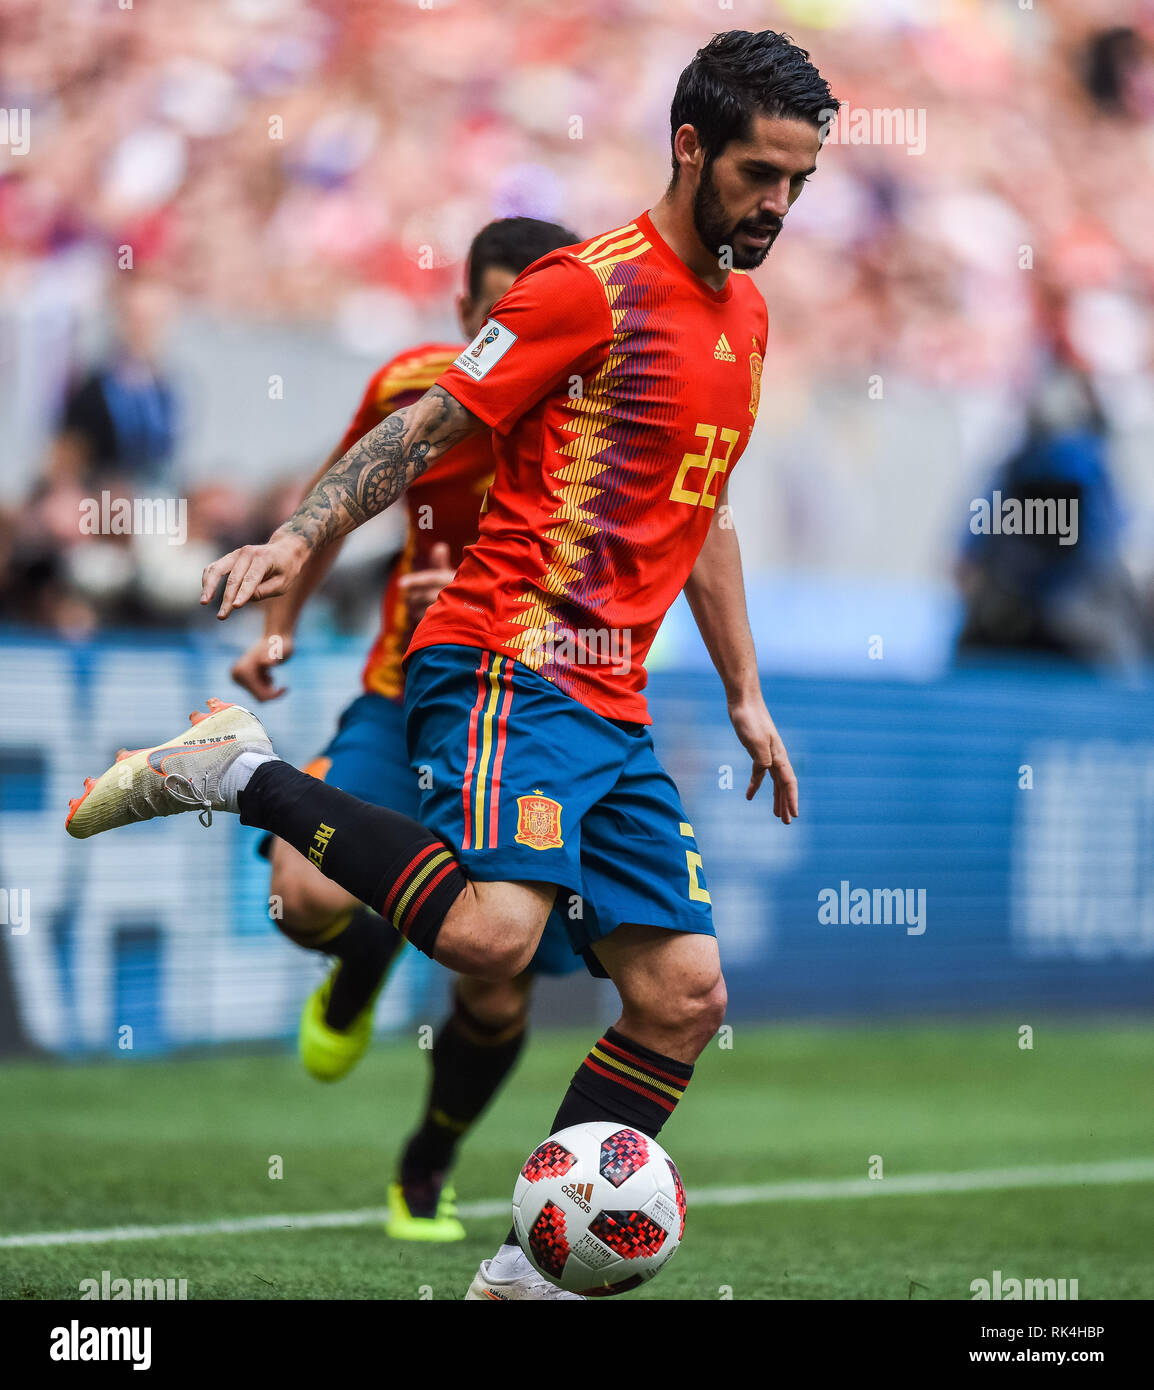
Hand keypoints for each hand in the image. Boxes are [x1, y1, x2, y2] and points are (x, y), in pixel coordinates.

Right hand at [201, 532, 309, 618]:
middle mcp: (248, 553)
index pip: (251, 579)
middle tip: (222, 616)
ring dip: (209, 586)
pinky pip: (215, 567)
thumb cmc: (286, 569)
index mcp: (264, 559)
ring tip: (204, 602)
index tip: (235, 607)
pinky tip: (207, 594)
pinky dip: (208, 579)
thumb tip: (244, 598)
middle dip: (226, 598)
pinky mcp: (230, 557)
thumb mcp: (283, 583)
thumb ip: (265, 591)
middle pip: (233, 578)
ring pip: (217, 569)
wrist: (285, 548)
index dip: (243, 594)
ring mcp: (237, 553)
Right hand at [231, 631, 293, 701]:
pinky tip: (266, 674)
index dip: (275, 695)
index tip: (286, 688)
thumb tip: (265, 663)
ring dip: (266, 687)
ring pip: (257, 695)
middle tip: (277, 678)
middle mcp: (236, 674)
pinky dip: (263, 685)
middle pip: (258, 697)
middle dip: (270, 691)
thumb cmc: (281, 645)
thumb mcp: (282, 651)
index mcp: (243, 671)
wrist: (274, 639)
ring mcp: (235, 676)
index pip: (261, 697)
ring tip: (269, 674)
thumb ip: (275, 656)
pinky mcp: (238, 677)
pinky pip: (254, 691)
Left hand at [398, 541, 454, 621]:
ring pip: (423, 609)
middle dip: (414, 597)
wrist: (474, 610)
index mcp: (451, 579)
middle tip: (410, 598)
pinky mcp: (445, 621)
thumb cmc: (457, 590)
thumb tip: (440, 547)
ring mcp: (450, 609)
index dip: (415, 580)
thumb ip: (440, 563)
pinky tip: (420, 615)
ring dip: (414, 608)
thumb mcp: (449, 575)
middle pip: (424, 595)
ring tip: (414, 606)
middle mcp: (452, 593)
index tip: (399, 583)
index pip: (431, 578)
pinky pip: (426, 620)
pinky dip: (419, 617)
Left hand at [729, 695, 798, 822]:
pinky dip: (757, 785)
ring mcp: (767, 754)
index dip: (792, 800)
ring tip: (777, 814)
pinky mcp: (757, 750)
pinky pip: (761, 773)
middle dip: (786, 804)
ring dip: (777, 798)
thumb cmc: (750, 720)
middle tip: (787, 822)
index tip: (794, 816)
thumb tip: (765, 773)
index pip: (788, 783)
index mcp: (779, 756)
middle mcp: (777, 757)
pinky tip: (750, 795)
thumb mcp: (755, 742)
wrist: (744, 701)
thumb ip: (762, 760)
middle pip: (784, 785)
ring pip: (775, 781)